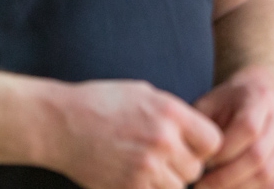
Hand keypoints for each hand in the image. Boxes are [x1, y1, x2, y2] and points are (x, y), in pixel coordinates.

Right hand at [44, 79, 221, 188]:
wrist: (60, 122)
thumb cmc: (102, 102)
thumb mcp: (145, 94)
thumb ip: (175, 114)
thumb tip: (197, 132)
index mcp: (171, 113)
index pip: (213, 142)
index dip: (204, 146)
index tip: (191, 146)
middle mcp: (163, 140)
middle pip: (195, 169)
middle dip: (184, 167)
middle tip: (165, 160)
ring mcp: (145, 167)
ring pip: (177, 187)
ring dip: (167, 182)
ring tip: (149, 169)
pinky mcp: (126, 187)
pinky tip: (134, 178)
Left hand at [193, 66, 273, 188]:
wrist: (257, 94)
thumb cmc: (225, 104)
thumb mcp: (208, 104)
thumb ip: (199, 128)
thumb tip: (190, 159)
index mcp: (260, 97)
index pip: (249, 128)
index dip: (224, 151)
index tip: (202, 162)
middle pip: (258, 156)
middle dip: (225, 179)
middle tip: (201, 187)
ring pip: (268, 176)